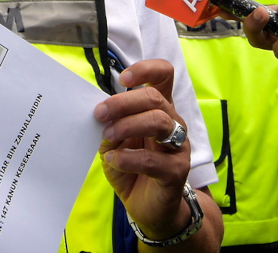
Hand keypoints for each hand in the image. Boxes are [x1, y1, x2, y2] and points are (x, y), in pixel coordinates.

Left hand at [94, 59, 190, 239]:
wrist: (149, 207)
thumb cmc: (132, 167)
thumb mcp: (115, 141)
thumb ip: (111, 124)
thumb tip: (99, 111)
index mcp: (159, 109)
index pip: (164, 76)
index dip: (146, 70)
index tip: (123, 79)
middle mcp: (173, 123)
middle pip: (154, 98)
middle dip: (123, 103)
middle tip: (99, 114)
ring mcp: (179, 147)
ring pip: (159, 121)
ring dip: (127, 125)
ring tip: (108, 136)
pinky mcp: (177, 171)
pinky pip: (153, 159)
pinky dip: (128, 158)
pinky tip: (115, 160)